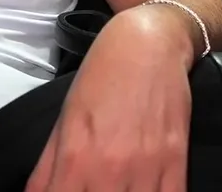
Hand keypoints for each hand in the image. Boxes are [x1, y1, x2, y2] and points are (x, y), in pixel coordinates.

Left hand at [26, 7, 191, 191]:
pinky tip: (146, 190)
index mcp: (74, 158)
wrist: (147, 44)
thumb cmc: (101, 79)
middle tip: (96, 188)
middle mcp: (108, 168)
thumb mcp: (64, 121)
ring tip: (119, 190)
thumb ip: (46, 169)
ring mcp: (145, 166)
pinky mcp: (176, 160)